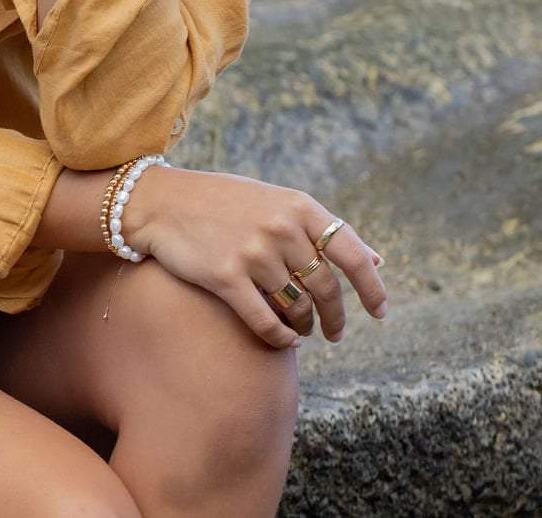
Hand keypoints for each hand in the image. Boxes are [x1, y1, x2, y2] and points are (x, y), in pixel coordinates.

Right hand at [129, 167, 387, 349]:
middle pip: (326, 287)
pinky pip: (266, 322)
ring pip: (297, 307)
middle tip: (335, 332)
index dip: (372, 287)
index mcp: (298, 205)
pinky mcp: (226, 277)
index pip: (352, 253)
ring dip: (305, 327)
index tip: (379, 311)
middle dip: (335, 316)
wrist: (162, 202)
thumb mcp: (275, 201)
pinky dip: (280, 338)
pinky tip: (282, 340)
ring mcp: (253, 253)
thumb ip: (321, 229)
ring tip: (302, 331)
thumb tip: (377, 258)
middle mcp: (280, 227)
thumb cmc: (222, 202)